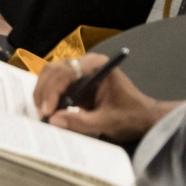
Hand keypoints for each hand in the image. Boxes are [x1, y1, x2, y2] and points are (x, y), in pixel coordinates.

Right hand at [33, 54, 174, 144]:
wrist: (144, 118)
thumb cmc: (131, 117)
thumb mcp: (107, 122)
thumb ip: (81, 121)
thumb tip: (53, 120)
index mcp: (97, 66)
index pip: (66, 72)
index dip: (53, 90)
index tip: (47, 110)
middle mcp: (86, 63)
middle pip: (55, 70)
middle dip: (44, 91)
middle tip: (41, 113)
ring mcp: (81, 71)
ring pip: (52, 75)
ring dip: (44, 93)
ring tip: (43, 113)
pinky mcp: (77, 82)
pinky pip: (57, 85)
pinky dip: (49, 97)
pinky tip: (49, 111)